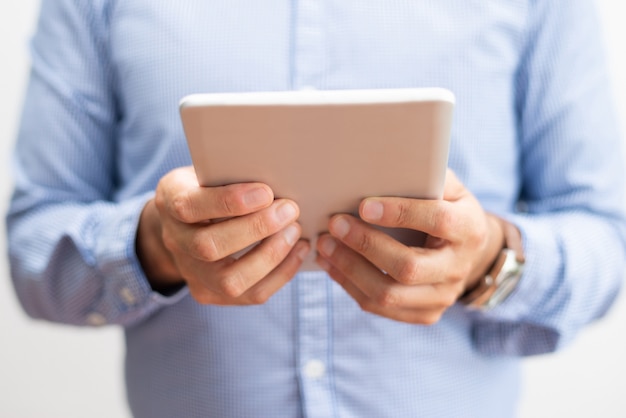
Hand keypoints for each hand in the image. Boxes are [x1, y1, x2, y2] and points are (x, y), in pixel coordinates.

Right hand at [136, 166, 309, 304]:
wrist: (185, 221)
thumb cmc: (210, 185)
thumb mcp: (210, 167)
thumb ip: (232, 171)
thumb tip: (278, 173)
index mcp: (171, 200)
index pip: (190, 206)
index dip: (229, 202)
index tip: (266, 192)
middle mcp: (175, 241)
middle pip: (209, 247)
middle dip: (256, 229)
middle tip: (290, 210)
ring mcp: (191, 273)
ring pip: (230, 281)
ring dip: (271, 256)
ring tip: (295, 232)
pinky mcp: (210, 294)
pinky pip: (251, 295)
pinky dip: (281, 273)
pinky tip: (298, 250)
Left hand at [315, 169, 503, 324]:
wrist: (466, 249)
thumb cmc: (447, 206)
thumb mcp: (446, 186)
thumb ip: (423, 176)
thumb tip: (380, 167)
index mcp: (469, 228)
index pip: (438, 221)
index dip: (401, 213)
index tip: (364, 206)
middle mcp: (459, 267)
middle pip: (408, 267)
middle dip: (366, 245)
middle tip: (335, 225)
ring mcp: (443, 296)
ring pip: (389, 293)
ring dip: (350, 269)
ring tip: (325, 246)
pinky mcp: (426, 314)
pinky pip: (381, 307)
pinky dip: (350, 286)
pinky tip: (332, 265)